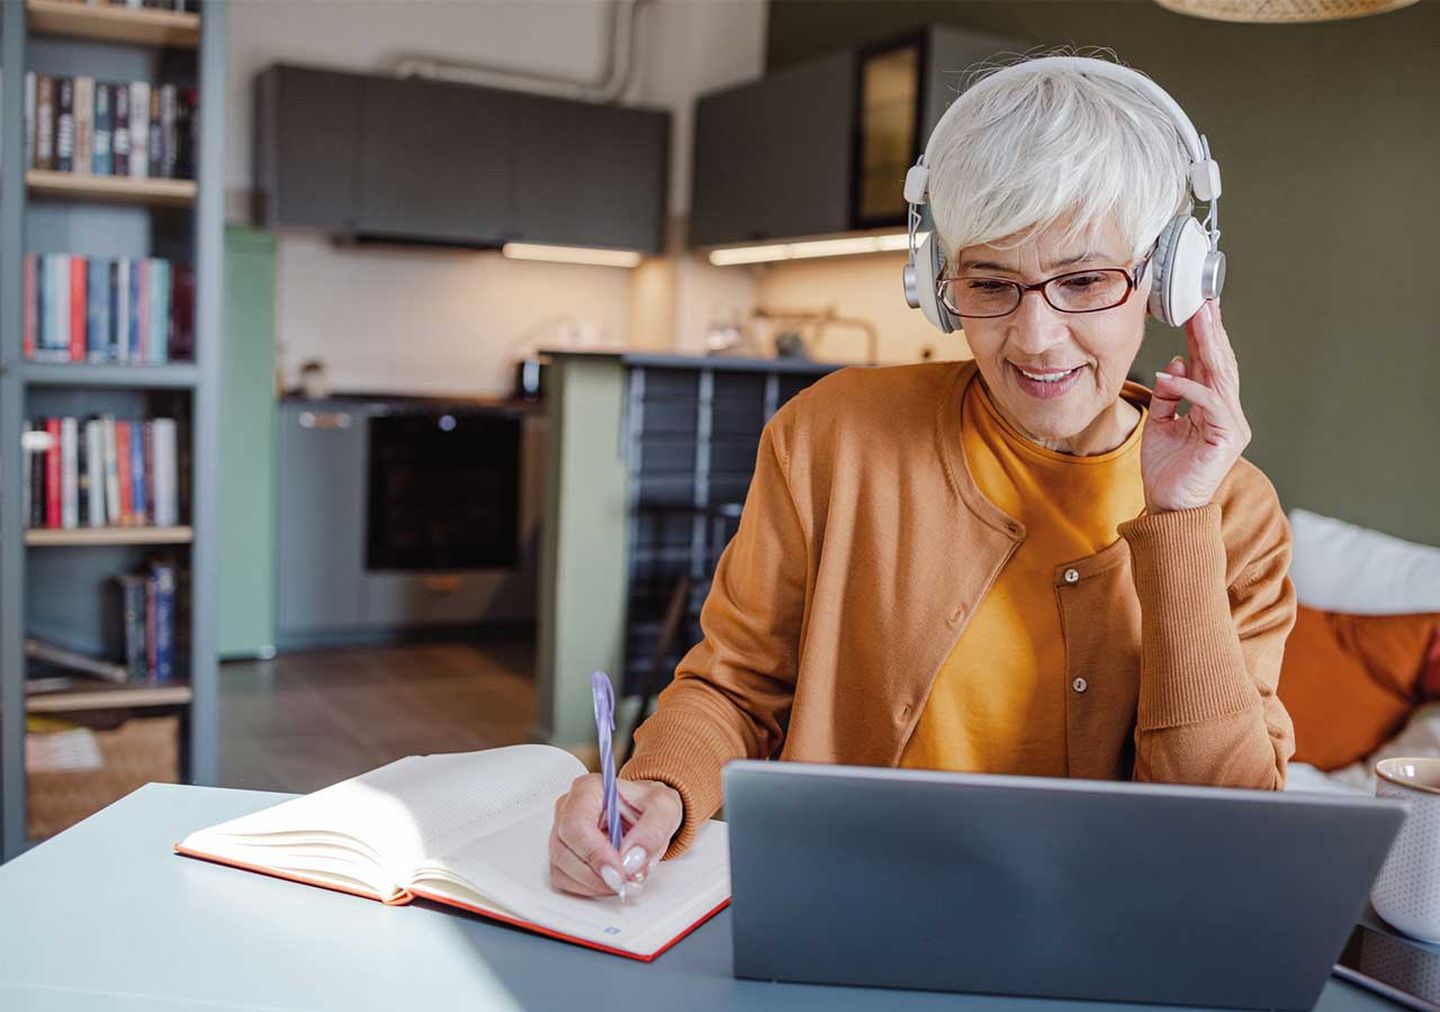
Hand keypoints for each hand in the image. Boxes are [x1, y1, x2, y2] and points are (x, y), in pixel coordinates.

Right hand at [548, 773, 682, 897]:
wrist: (644, 814)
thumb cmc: (648, 806)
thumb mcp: (665, 809)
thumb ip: (653, 831)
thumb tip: (632, 858)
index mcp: (589, 790)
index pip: (577, 825)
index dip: (596, 854)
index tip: (619, 872)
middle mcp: (568, 809)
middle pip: (565, 851)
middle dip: (599, 875)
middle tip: (628, 881)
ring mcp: (561, 833)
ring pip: (563, 870)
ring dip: (595, 884)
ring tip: (625, 879)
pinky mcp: (562, 854)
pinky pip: (565, 880)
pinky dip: (590, 888)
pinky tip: (611, 879)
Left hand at [1141, 300, 1251, 512]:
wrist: (1167, 508)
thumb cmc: (1165, 471)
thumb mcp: (1159, 425)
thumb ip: (1168, 396)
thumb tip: (1175, 362)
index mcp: (1212, 407)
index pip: (1210, 365)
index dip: (1204, 336)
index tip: (1197, 307)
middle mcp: (1226, 412)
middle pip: (1220, 364)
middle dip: (1211, 330)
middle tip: (1203, 299)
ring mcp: (1230, 425)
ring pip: (1221, 377)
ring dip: (1208, 346)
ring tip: (1196, 319)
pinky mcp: (1225, 439)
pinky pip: (1208, 404)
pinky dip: (1189, 387)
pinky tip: (1171, 375)